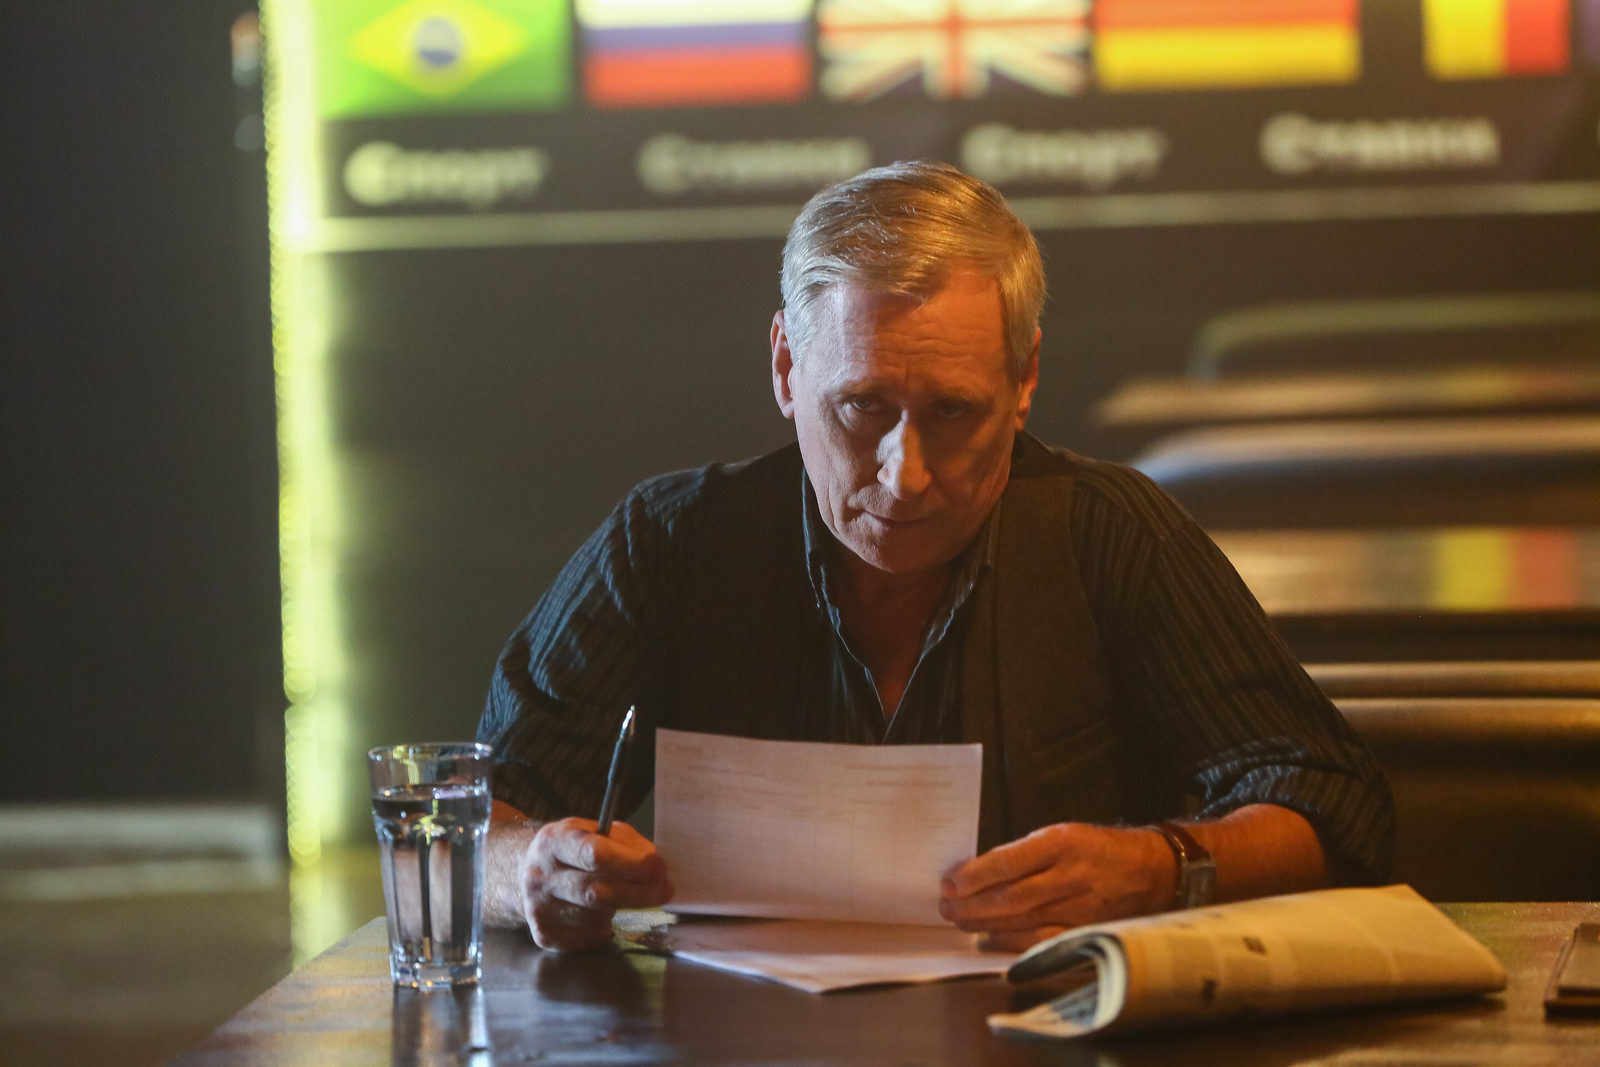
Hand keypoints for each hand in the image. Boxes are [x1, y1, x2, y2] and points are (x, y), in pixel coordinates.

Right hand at [517, 817, 672, 950]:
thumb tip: (655, 867)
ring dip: (619, 908)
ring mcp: (537, 907)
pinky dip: (604, 928)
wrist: (530, 871)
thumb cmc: (574, 849)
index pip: (594, 854)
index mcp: (554, 840)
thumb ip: (626, 844)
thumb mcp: (597, 831)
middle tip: (664, 890)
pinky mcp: (543, 934)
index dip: (632, 864)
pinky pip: (587, 937)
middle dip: (638, 893)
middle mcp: (539, 875)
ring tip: (623, 896)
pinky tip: (604, 915)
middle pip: (595, 892)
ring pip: (594, 917)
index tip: (659, 869)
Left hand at [938, 822, 1173, 951]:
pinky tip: (990, 940)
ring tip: (959, 921)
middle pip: (1010, 896)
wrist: (1154, 870)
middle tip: (946, 906)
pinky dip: (1011, 943)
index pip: (1008, 862)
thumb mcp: (1064, 835)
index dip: (974, 875)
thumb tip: (980, 873)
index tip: (950, 881)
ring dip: (984, 924)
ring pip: (1021, 921)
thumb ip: (1025, 854)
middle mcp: (1069, 876)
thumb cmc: (1099, 849)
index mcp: (1061, 843)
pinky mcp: (1085, 930)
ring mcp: (1079, 908)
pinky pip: (1041, 941)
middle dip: (971, 904)